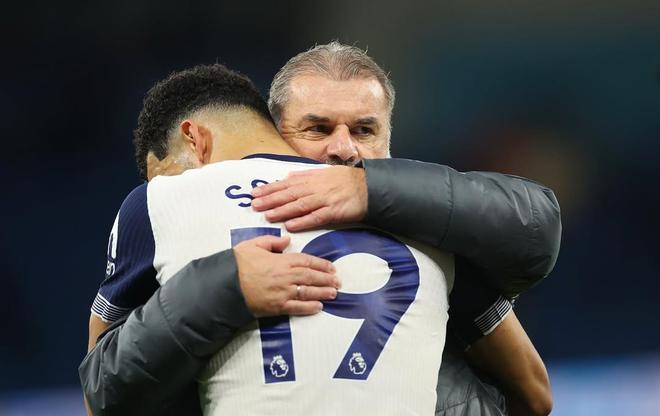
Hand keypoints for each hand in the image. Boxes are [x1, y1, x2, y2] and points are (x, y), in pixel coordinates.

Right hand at [233, 235, 339, 316]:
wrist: (225, 284)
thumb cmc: (238, 264)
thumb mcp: (253, 244)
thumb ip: (272, 241)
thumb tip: (287, 240)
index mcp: (282, 260)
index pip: (307, 261)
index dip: (321, 265)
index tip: (331, 268)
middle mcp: (286, 276)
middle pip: (312, 277)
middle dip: (327, 279)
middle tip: (338, 282)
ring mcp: (283, 293)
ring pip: (308, 292)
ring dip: (323, 293)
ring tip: (333, 294)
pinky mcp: (277, 307)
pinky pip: (297, 307)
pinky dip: (309, 308)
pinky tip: (318, 307)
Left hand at [251, 166, 367, 231]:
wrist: (368, 187)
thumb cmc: (346, 179)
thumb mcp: (324, 172)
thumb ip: (305, 175)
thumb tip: (287, 176)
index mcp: (312, 178)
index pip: (286, 184)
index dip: (270, 189)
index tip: (256, 193)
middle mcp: (316, 188)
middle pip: (290, 194)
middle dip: (271, 200)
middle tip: (255, 205)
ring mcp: (324, 200)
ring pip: (299, 205)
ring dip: (282, 211)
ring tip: (268, 215)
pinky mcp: (333, 212)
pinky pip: (316, 217)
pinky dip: (302, 221)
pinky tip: (290, 226)